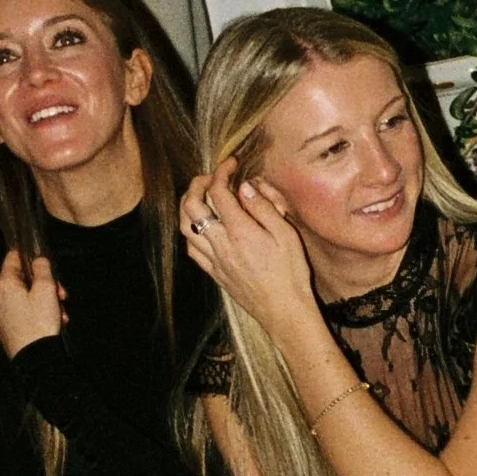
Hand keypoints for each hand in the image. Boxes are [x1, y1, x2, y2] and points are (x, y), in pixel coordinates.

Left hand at [0, 247, 63, 357]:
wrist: (34, 359)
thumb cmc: (39, 324)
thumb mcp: (46, 291)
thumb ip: (43, 270)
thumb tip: (39, 260)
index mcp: (4, 284)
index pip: (12, 258)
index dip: (28, 256)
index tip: (41, 260)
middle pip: (21, 280)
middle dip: (44, 285)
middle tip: (60, 295)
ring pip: (23, 297)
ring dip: (43, 301)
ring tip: (59, 313)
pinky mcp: (4, 327)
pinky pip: (20, 312)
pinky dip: (35, 312)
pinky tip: (51, 321)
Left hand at [182, 156, 318, 340]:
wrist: (284, 311)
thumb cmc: (291, 274)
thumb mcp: (286, 235)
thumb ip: (265, 208)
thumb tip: (246, 186)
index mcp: (240, 231)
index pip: (219, 191)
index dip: (221, 171)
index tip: (231, 164)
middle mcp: (221, 244)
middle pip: (191, 206)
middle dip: (196, 184)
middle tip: (210, 177)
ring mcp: (214, 260)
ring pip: (185, 227)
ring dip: (187, 206)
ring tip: (200, 197)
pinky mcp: (215, 273)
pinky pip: (192, 249)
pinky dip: (190, 231)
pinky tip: (201, 227)